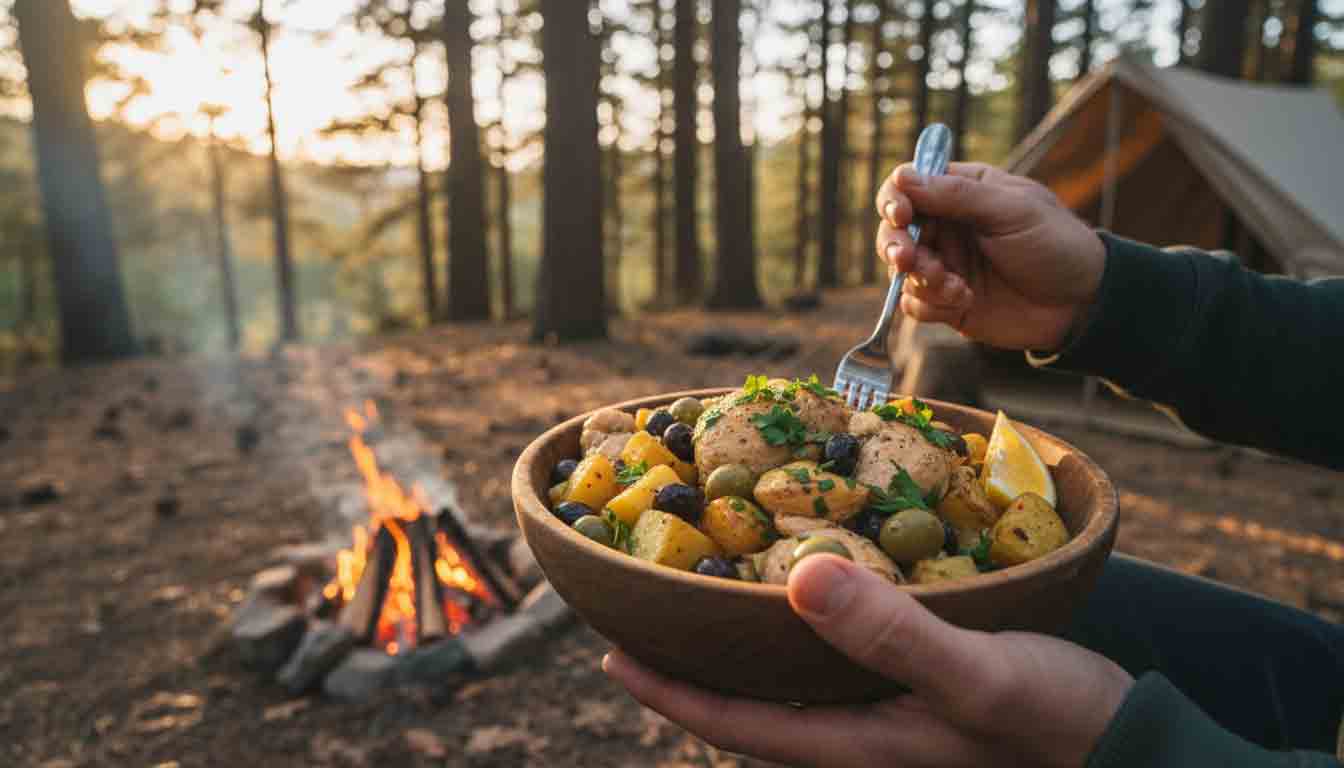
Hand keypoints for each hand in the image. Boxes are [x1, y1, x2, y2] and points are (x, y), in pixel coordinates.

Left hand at [604, 555, 1132, 767]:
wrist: (1132, 747)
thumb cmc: (1057, 720)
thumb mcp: (975, 674)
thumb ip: (889, 634)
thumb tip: (798, 578)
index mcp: (855, 742)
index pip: (736, 722)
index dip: (669, 691)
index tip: (611, 653)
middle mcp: (859, 737)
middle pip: (752, 706)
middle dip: (692, 669)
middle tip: (646, 618)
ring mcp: (889, 719)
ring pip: (791, 686)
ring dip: (743, 647)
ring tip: (708, 600)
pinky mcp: (919, 694)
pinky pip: (835, 665)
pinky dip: (802, 631)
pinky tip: (807, 595)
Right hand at [875, 163, 1106, 351]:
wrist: (1081, 304)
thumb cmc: (1055, 244)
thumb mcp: (1011, 210)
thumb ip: (957, 195)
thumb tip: (903, 178)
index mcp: (961, 193)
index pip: (909, 186)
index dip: (895, 199)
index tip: (901, 214)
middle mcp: (947, 228)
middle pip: (894, 231)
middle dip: (896, 245)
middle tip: (908, 259)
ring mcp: (945, 266)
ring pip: (902, 271)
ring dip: (920, 279)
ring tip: (955, 286)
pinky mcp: (947, 303)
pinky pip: (915, 304)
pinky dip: (931, 305)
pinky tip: (964, 301)